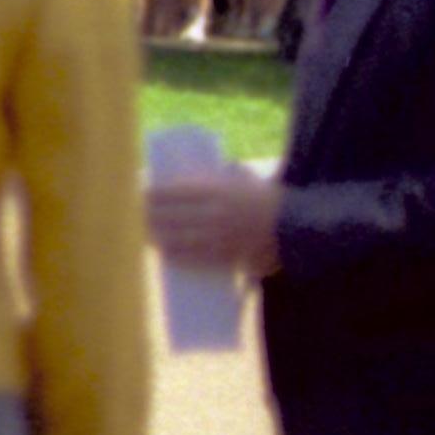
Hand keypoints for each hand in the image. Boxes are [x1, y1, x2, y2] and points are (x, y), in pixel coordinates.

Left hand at [147, 169, 284, 278]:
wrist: (300, 228)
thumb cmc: (269, 199)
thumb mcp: (243, 178)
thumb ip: (218, 177)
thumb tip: (188, 175)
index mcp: (218, 189)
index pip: (172, 191)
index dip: (151, 194)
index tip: (137, 193)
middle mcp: (214, 213)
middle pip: (170, 215)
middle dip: (148, 216)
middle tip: (134, 216)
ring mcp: (219, 237)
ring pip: (178, 238)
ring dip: (156, 237)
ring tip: (143, 234)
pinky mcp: (226, 257)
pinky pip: (194, 258)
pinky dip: (176, 255)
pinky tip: (164, 252)